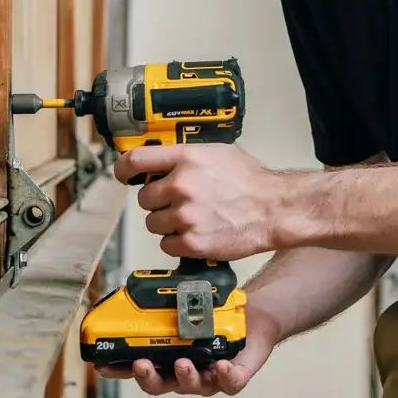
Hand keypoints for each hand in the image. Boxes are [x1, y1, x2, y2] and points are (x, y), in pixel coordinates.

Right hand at [95, 304, 281, 395]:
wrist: (253, 316)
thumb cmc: (218, 314)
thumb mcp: (188, 302)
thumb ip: (166, 297)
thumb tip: (143, 278)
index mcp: (169, 356)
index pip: (139, 367)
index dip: (121, 370)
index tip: (103, 364)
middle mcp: (186, 370)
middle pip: (160, 384)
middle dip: (148, 377)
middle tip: (142, 363)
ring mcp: (210, 376)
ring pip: (193, 385)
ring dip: (184, 376)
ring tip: (182, 362)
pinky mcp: (235, 376)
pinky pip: (230, 382)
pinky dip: (224, 376)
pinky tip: (220, 365)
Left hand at [115, 143, 279, 261]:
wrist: (274, 209)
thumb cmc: (251, 182)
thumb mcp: (218, 153)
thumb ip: (187, 156)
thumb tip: (163, 160)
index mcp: (187, 159)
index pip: (135, 160)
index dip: (123, 169)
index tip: (123, 174)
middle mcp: (181, 185)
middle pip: (145, 198)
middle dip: (159, 201)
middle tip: (181, 202)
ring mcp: (184, 216)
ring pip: (154, 223)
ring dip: (168, 223)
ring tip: (194, 218)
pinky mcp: (190, 242)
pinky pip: (166, 244)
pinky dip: (178, 242)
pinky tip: (197, 233)